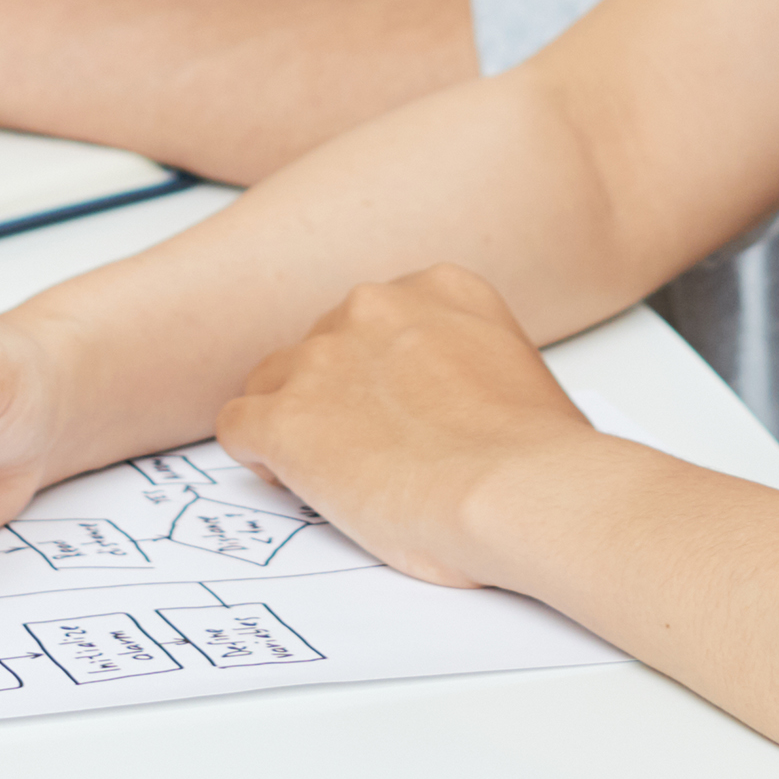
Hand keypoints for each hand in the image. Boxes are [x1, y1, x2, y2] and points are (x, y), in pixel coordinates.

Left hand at [218, 265, 605, 588]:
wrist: (519, 490)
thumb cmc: (538, 456)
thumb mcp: (520, 373)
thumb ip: (471, 366)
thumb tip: (466, 409)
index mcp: (440, 288)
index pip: (379, 318)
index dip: (377, 370)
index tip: (392, 409)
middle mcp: (374, 308)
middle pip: (323, 344)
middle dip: (335, 395)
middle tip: (366, 450)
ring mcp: (323, 358)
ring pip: (273, 380)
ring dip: (294, 420)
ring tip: (329, 472)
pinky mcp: (286, 418)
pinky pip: (240, 425)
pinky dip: (258, 454)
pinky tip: (290, 478)